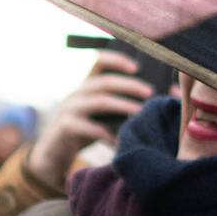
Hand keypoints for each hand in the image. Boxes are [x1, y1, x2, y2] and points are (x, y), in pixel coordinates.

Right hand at [24, 51, 157, 189]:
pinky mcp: (64, 128)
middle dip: (129, 85)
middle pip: (104, 82)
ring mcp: (68, 110)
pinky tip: (120, 142)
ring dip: (122, 106)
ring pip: (98, 101)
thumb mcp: (100, 116)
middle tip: (150, 92)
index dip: (117, 60)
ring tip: (140, 114)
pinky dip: (105, 134)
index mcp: (86, 86)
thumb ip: (121, 106)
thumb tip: (164, 97)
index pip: (99, 62)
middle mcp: (76, 93)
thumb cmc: (84, 133)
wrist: (53, 155)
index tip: (137, 66)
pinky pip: (87, 127)